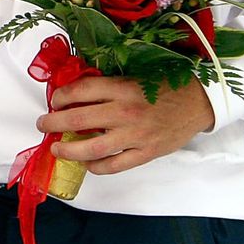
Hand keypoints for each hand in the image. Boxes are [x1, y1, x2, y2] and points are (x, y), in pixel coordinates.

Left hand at [41, 75, 215, 175]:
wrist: (199, 101)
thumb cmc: (166, 86)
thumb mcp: (134, 76)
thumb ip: (108, 87)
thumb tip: (76, 94)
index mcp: (122, 88)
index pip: (80, 91)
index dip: (61, 96)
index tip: (54, 100)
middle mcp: (125, 112)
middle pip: (79, 119)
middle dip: (54, 123)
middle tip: (43, 124)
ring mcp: (136, 136)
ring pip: (92, 147)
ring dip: (69, 150)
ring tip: (56, 149)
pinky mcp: (146, 153)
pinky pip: (115, 165)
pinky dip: (97, 167)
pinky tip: (88, 164)